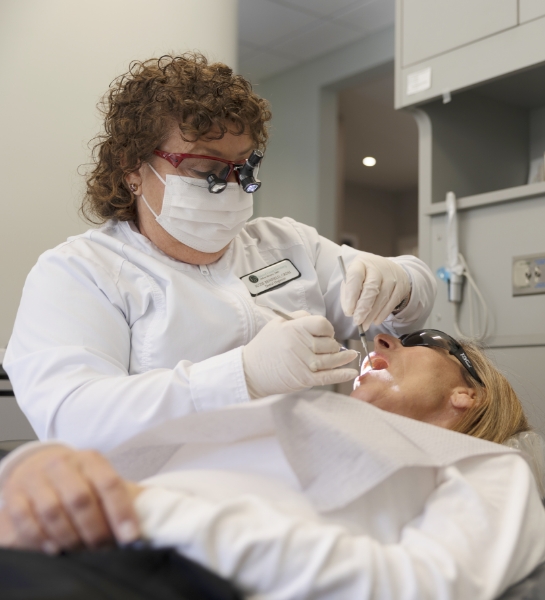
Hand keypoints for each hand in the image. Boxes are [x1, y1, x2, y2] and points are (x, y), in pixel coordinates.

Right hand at [0, 446, 141, 553]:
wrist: (39, 467)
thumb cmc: (79, 480)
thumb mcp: (102, 479)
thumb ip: (126, 495)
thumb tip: (157, 514)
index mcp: (90, 459)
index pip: (109, 483)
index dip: (121, 512)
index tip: (131, 537)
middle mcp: (62, 463)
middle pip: (80, 499)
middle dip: (95, 530)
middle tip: (104, 549)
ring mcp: (36, 478)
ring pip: (53, 511)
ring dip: (70, 537)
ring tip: (82, 551)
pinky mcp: (14, 496)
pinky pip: (26, 521)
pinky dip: (41, 539)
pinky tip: (56, 549)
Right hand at [243, 311, 358, 398]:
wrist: (251, 371)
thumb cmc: (265, 347)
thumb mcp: (277, 324)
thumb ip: (298, 317)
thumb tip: (318, 320)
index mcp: (293, 329)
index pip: (322, 324)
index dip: (327, 328)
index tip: (325, 333)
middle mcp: (300, 345)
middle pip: (330, 342)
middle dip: (332, 344)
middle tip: (327, 346)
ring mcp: (303, 363)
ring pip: (332, 359)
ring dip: (343, 358)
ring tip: (349, 356)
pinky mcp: (304, 379)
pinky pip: (328, 376)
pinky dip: (342, 375)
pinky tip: (352, 372)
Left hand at [340, 253, 409, 330]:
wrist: (387, 270)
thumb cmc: (365, 277)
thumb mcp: (353, 280)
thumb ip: (347, 294)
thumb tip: (349, 312)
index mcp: (361, 263)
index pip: (355, 276)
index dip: (351, 295)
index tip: (348, 311)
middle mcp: (377, 266)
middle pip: (371, 288)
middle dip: (363, 308)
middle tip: (357, 321)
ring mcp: (392, 275)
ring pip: (382, 298)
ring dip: (372, 315)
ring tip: (364, 325)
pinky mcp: (401, 286)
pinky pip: (391, 303)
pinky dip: (382, 314)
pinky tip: (375, 321)